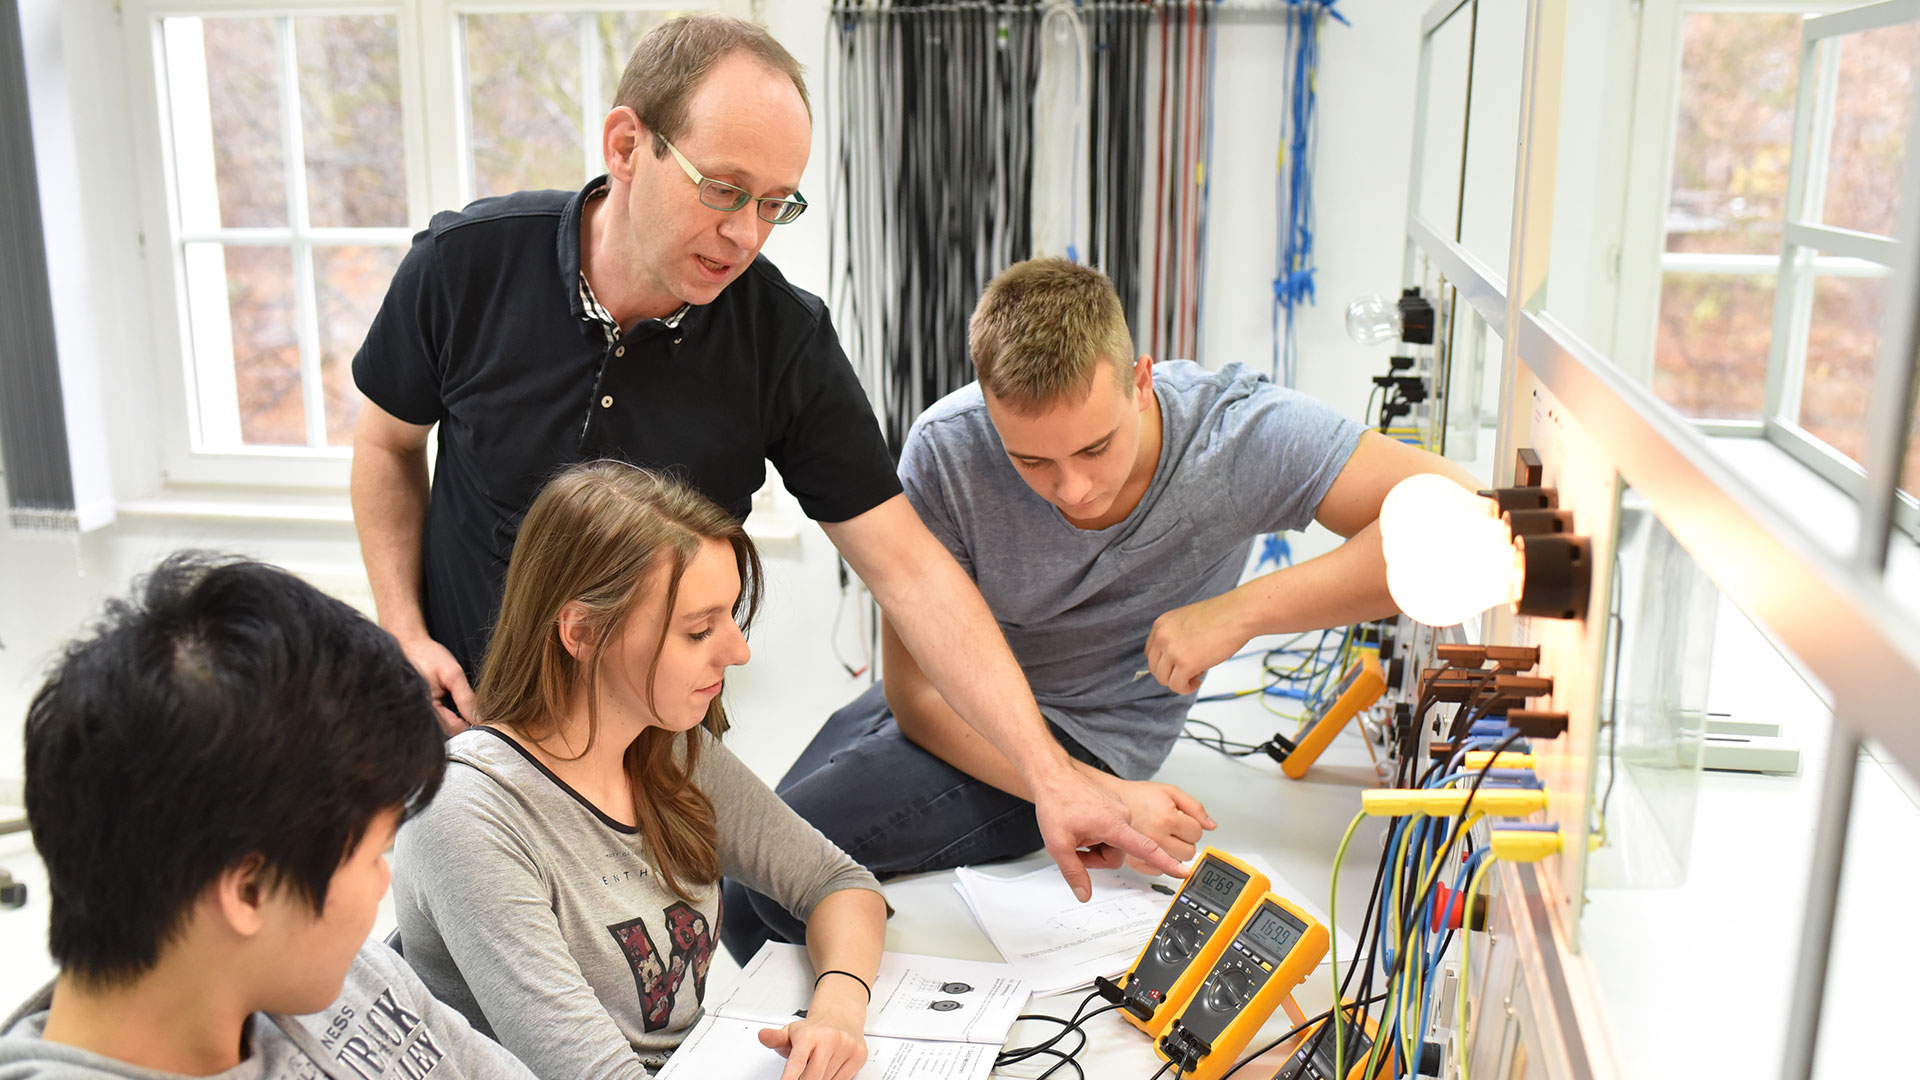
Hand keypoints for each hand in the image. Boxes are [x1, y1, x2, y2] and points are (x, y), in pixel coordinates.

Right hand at [395, 634, 475, 733]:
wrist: (409, 645)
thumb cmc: (428, 656)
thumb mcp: (452, 674)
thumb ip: (465, 698)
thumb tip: (479, 718)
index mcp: (426, 708)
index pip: (454, 729)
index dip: (472, 727)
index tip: (486, 721)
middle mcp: (418, 716)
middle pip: (448, 733)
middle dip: (464, 727)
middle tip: (480, 717)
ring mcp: (417, 715)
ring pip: (442, 729)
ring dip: (457, 723)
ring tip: (468, 713)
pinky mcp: (419, 711)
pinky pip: (437, 722)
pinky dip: (448, 718)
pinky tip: (456, 710)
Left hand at [758, 1005, 867, 1079]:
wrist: (841, 1015)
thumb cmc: (814, 1029)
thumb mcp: (791, 1032)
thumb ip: (775, 1038)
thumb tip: (762, 1036)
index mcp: (809, 1035)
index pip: (797, 1063)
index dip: (790, 1079)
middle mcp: (829, 1039)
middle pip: (813, 1077)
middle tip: (801, 1075)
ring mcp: (846, 1047)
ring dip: (820, 1079)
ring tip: (817, 1065)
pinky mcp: (859, 1055)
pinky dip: (832, 1079)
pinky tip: (829, 1068)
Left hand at [1034, 769, 1187, 900]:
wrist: (1053, 776)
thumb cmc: (1057, 802)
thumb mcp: (1058, 845)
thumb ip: (1073, 873)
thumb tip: (1083, 893)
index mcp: (1115, 825)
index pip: (1147, 849)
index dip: (1167, 863)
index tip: (1184, 871)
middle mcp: (1122, 816)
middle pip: (1119, 853)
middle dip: (1098, 856)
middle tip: (1077, 848)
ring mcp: (1119, 810)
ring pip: (1115, 843)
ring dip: (1097, 845)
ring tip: (1078, 834)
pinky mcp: (1114, 807)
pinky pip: (1112, 830)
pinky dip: (1097, 834)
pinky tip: (1082, 825)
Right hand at [1090, 772, 1214, 873]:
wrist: (1112, 800)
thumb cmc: (1140, 796)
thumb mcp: (1171, 792)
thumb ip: (1196, 808)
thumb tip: (1211, 825)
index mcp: (1167, 818)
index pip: (1197, 833)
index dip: (1191, 825)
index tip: (1182, 820)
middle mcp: (1156, 837)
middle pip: (1189, 852)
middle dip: (1184, 840)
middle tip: (1172, 829)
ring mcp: (1144, 852)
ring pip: (1177, 863)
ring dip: (1174, 852)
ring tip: (1162, 836)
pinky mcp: (1135, 862)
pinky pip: (1159, 871)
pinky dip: (1159, 862)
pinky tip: (1153, 847)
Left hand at [1144, 593, 1250, 694]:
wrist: (1238, 614)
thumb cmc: (1221, 617)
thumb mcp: (1187, 622)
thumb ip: (1175, 638)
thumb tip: (1173, 662)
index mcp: (1161, 625)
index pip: (1151, 653)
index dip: (1165, 663)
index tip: (1178, 665)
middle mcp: (1162, 636)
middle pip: (1154, 668)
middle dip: (1171, 673)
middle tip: (1189, 672)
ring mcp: (1172, 650)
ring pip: (1163, 679)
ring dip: (1179, 681)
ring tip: (1196, 675)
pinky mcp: (1185, 664)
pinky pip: (1177, 686)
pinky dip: (1186, 688)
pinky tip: (1197, 681)